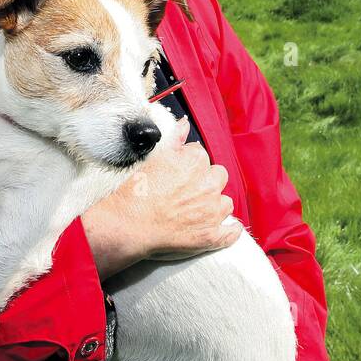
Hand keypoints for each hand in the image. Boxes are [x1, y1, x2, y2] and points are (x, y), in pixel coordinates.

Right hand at [81, 115, 241, 278]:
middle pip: (218, 176)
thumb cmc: (137, 192)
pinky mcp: (211, 235)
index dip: (189, 164)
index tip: (180, 173)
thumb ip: (175, 139)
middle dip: (207, 181)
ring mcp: (212, 211)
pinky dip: (229, 231)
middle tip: (188, 190)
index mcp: (196, 161)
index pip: (201, 155)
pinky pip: (231, 233)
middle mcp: (209, 184)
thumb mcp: (155, 157)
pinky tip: (225, 228)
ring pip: (225, 202)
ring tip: (197, 210)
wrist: (129, 223)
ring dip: (215, 205)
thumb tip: (184, 125)